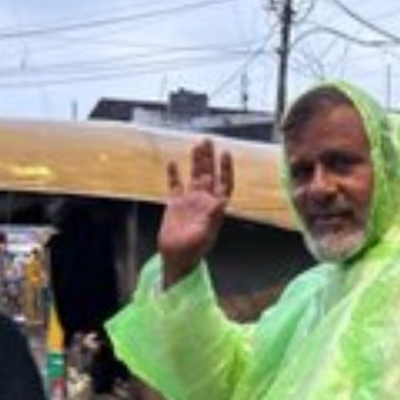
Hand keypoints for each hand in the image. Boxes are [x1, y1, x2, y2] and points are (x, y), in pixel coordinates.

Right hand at [157, 139, 234, 288]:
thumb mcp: (203, 235)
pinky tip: (173, 162)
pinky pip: (175, 186)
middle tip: (208, 140)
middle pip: (209, 175)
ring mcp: (189, 202)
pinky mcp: (174, 205)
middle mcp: (203, 202)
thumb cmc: (192, 251)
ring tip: (196, 144)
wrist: (175, 258)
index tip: (225, 153)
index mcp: (214, 208)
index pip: (224, 184)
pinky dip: (174, 174)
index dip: (226, 169)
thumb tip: (222, 200)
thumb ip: (213, 217)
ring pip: (194, 177)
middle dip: (209, 158)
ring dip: (196, 162)